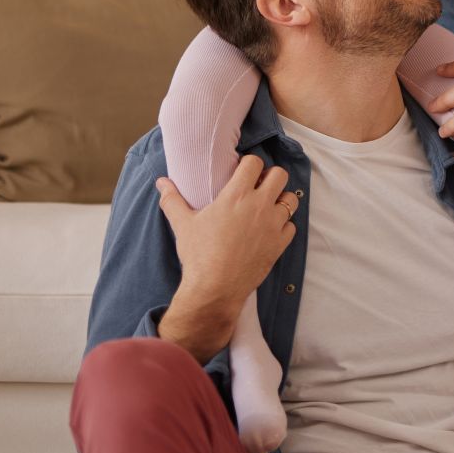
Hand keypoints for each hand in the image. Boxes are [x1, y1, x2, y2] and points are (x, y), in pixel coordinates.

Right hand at [154, 155, 297, 318]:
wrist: (214, 289)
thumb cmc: (199, 255)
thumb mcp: (183, 224)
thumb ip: (172, 200)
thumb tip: (161, 182)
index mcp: (236, 195)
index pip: (254, 163)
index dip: (249, 164)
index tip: (243, 171)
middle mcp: (259, 206)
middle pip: (280, 175)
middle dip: (270, 176)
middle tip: (258, 185)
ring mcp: (273, 225)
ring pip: (291, 199)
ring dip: (281, 199)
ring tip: (267, 205)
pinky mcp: (280, 244)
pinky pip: (291, 226)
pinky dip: (284, 225)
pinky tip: (270, 229)